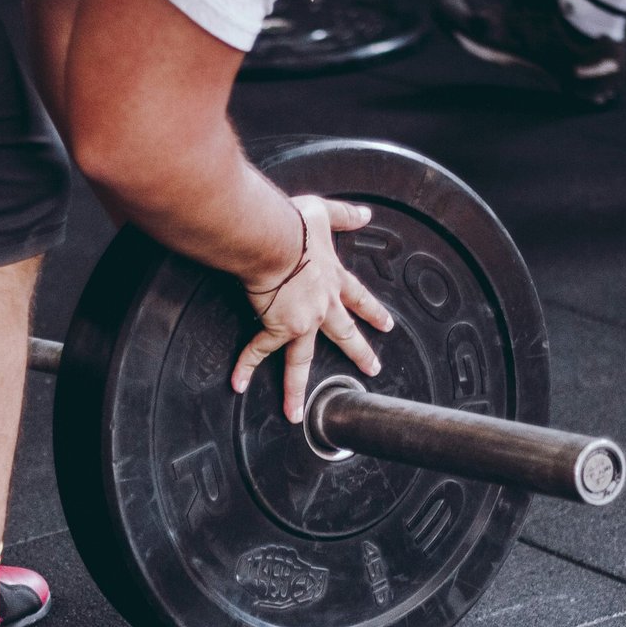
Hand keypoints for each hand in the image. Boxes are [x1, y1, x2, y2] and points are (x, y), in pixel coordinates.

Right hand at [230, 195, 394, 422]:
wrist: (275, 240)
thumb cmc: (293, 225)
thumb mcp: (324, 213)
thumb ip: (345, 215)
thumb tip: (365, 214)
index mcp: (333, 279)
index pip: (359, 298)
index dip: (373, 311)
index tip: (387, 325)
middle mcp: (322, 305)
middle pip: (344, 334)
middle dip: (359, 353)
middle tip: (371, 369)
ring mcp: (301, 321)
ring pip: (301, 360)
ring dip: (298, 387)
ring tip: (299, 413)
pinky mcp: (276, 326)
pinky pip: (258, 350)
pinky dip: (245, 365)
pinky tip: (238, 383)